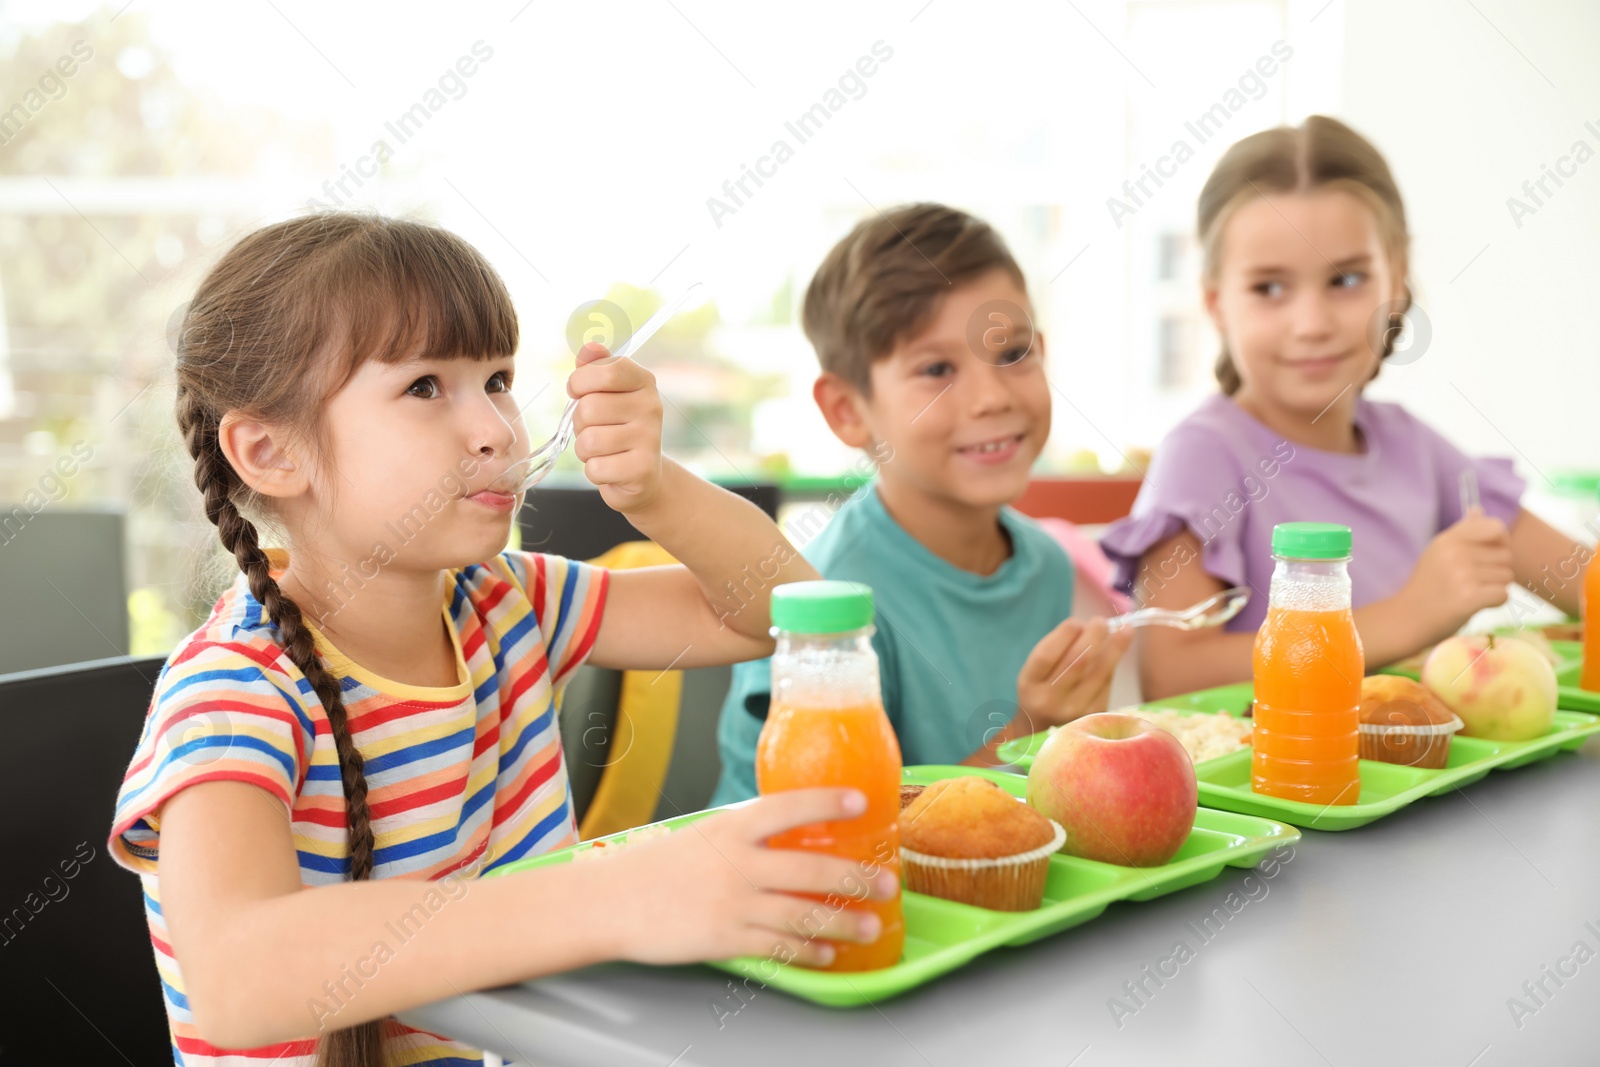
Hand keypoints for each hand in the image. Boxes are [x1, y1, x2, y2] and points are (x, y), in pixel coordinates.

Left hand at [569, 341, 663, 512]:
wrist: (643, 474)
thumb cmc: (617, 427)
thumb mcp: (607, 393)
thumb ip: (596, 368)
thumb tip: (589, 347)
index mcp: (643, 381)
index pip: (605, 370)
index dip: (580, 381)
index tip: (578, 391)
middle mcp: (651, 406)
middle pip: (589, 408)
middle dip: (580, 423)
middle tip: (596, 428)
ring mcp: (650, 438)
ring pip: (589, 441)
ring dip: (585, 449)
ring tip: (603, 449)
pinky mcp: (643, 469)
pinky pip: (596, 468)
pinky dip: (595, 471)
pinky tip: (611, 468)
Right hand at [603, 788, 898, 967]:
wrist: (613, 902)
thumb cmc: (659, 866)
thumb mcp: (705, 835)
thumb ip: (747, 836)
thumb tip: (793, 834)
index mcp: (732, 829)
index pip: (788, 807)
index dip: (827, 803)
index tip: (861, 802)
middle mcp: (737, 863)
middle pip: (810, 868)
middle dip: (855, 877)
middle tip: (886, 883)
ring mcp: (733, 903)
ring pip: (803, 913)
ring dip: (843, 922)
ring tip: (870, 926)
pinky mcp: (725, 939)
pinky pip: (778, 947)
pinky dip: (808, 951)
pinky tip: (826, 953)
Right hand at [1015, 618, 1132, 733]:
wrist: (1042, 734)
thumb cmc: (1041, 693)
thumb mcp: (1036, 674)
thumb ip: (1056, 651)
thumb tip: (1089, 627)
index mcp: (1029, 685)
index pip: (1046, 656)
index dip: (1064, 635)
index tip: (1077, 621)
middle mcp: (1050, 700)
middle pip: (1077, 662)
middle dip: (1094, 636)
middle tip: (1101, 621)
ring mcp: (1074, 711)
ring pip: (1099, 673)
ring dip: (1115, 647)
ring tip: (1125, 629)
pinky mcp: (1094, 716)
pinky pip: (1107, 684)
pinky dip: (1113, 664)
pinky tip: (1119, 649)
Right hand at [1402, 512, 1514, 639]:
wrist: (1409, 617)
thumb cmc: (1428, 585)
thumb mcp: (1438, 552)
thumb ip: (1462, 531)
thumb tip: (1477, 510)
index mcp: (1449, 539)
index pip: (1495, 527)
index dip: (1501, 541)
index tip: (1489, 554)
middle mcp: (1455, 553)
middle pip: (1506, 555)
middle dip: (1497, 570)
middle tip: (1473, 581)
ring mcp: (1462, 575)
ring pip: (1507, 577)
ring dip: (1495, 587)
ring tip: (1471, 592)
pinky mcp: (1469, 597)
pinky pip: (1503, 595)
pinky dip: (1495, 602)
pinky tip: (1476, 604)